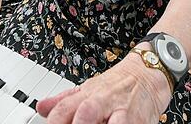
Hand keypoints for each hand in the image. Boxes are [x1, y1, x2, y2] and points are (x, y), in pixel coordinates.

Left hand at [37, 50, 172, 122]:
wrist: (148, 72)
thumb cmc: (116, 85)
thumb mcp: (88, 88)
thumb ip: (64, 101)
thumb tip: (41, 107)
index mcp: (86, 95)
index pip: (63, 108)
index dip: (54, 121)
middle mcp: (102, 101)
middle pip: (86, 113)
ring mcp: (122, 110)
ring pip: (113, 123)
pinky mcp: (140, 119)